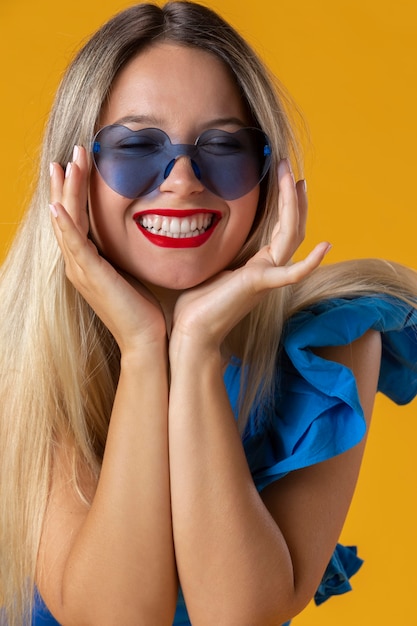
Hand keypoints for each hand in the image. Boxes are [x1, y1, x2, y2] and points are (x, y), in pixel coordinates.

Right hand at [49, 146, 166, 353]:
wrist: (147, 341)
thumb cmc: (147, 310)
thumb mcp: (135, 271)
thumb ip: (130, 252)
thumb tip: (146, 230)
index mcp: (89, 262)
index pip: (77, 218)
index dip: (75, 191)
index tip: (78, 164)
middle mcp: (79, 265)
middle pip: (66, 215)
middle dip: (67, 182)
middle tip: (69, 153)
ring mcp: (81, 271)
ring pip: (67, 223)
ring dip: (67, 191)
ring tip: (68, 162)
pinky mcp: (90, 277)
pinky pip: (74, 245)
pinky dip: (65, 224)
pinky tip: (58, 205)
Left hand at [170, 160, 329, 351]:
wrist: (192, 334)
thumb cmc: (197, 306)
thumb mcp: (211, 269)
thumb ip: (220, 252)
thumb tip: (201, 229)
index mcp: (258, 266)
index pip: (280, 230)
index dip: (286, 204)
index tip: (286, 178)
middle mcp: (268, 270)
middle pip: (291, 228)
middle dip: (292, 196)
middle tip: (289, 167)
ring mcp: (267, 278)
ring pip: (291, 238)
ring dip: (295, 207)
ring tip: (294, 178)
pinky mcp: (259, 286)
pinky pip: (291, 274)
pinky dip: (310, 263)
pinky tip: (325, 246)